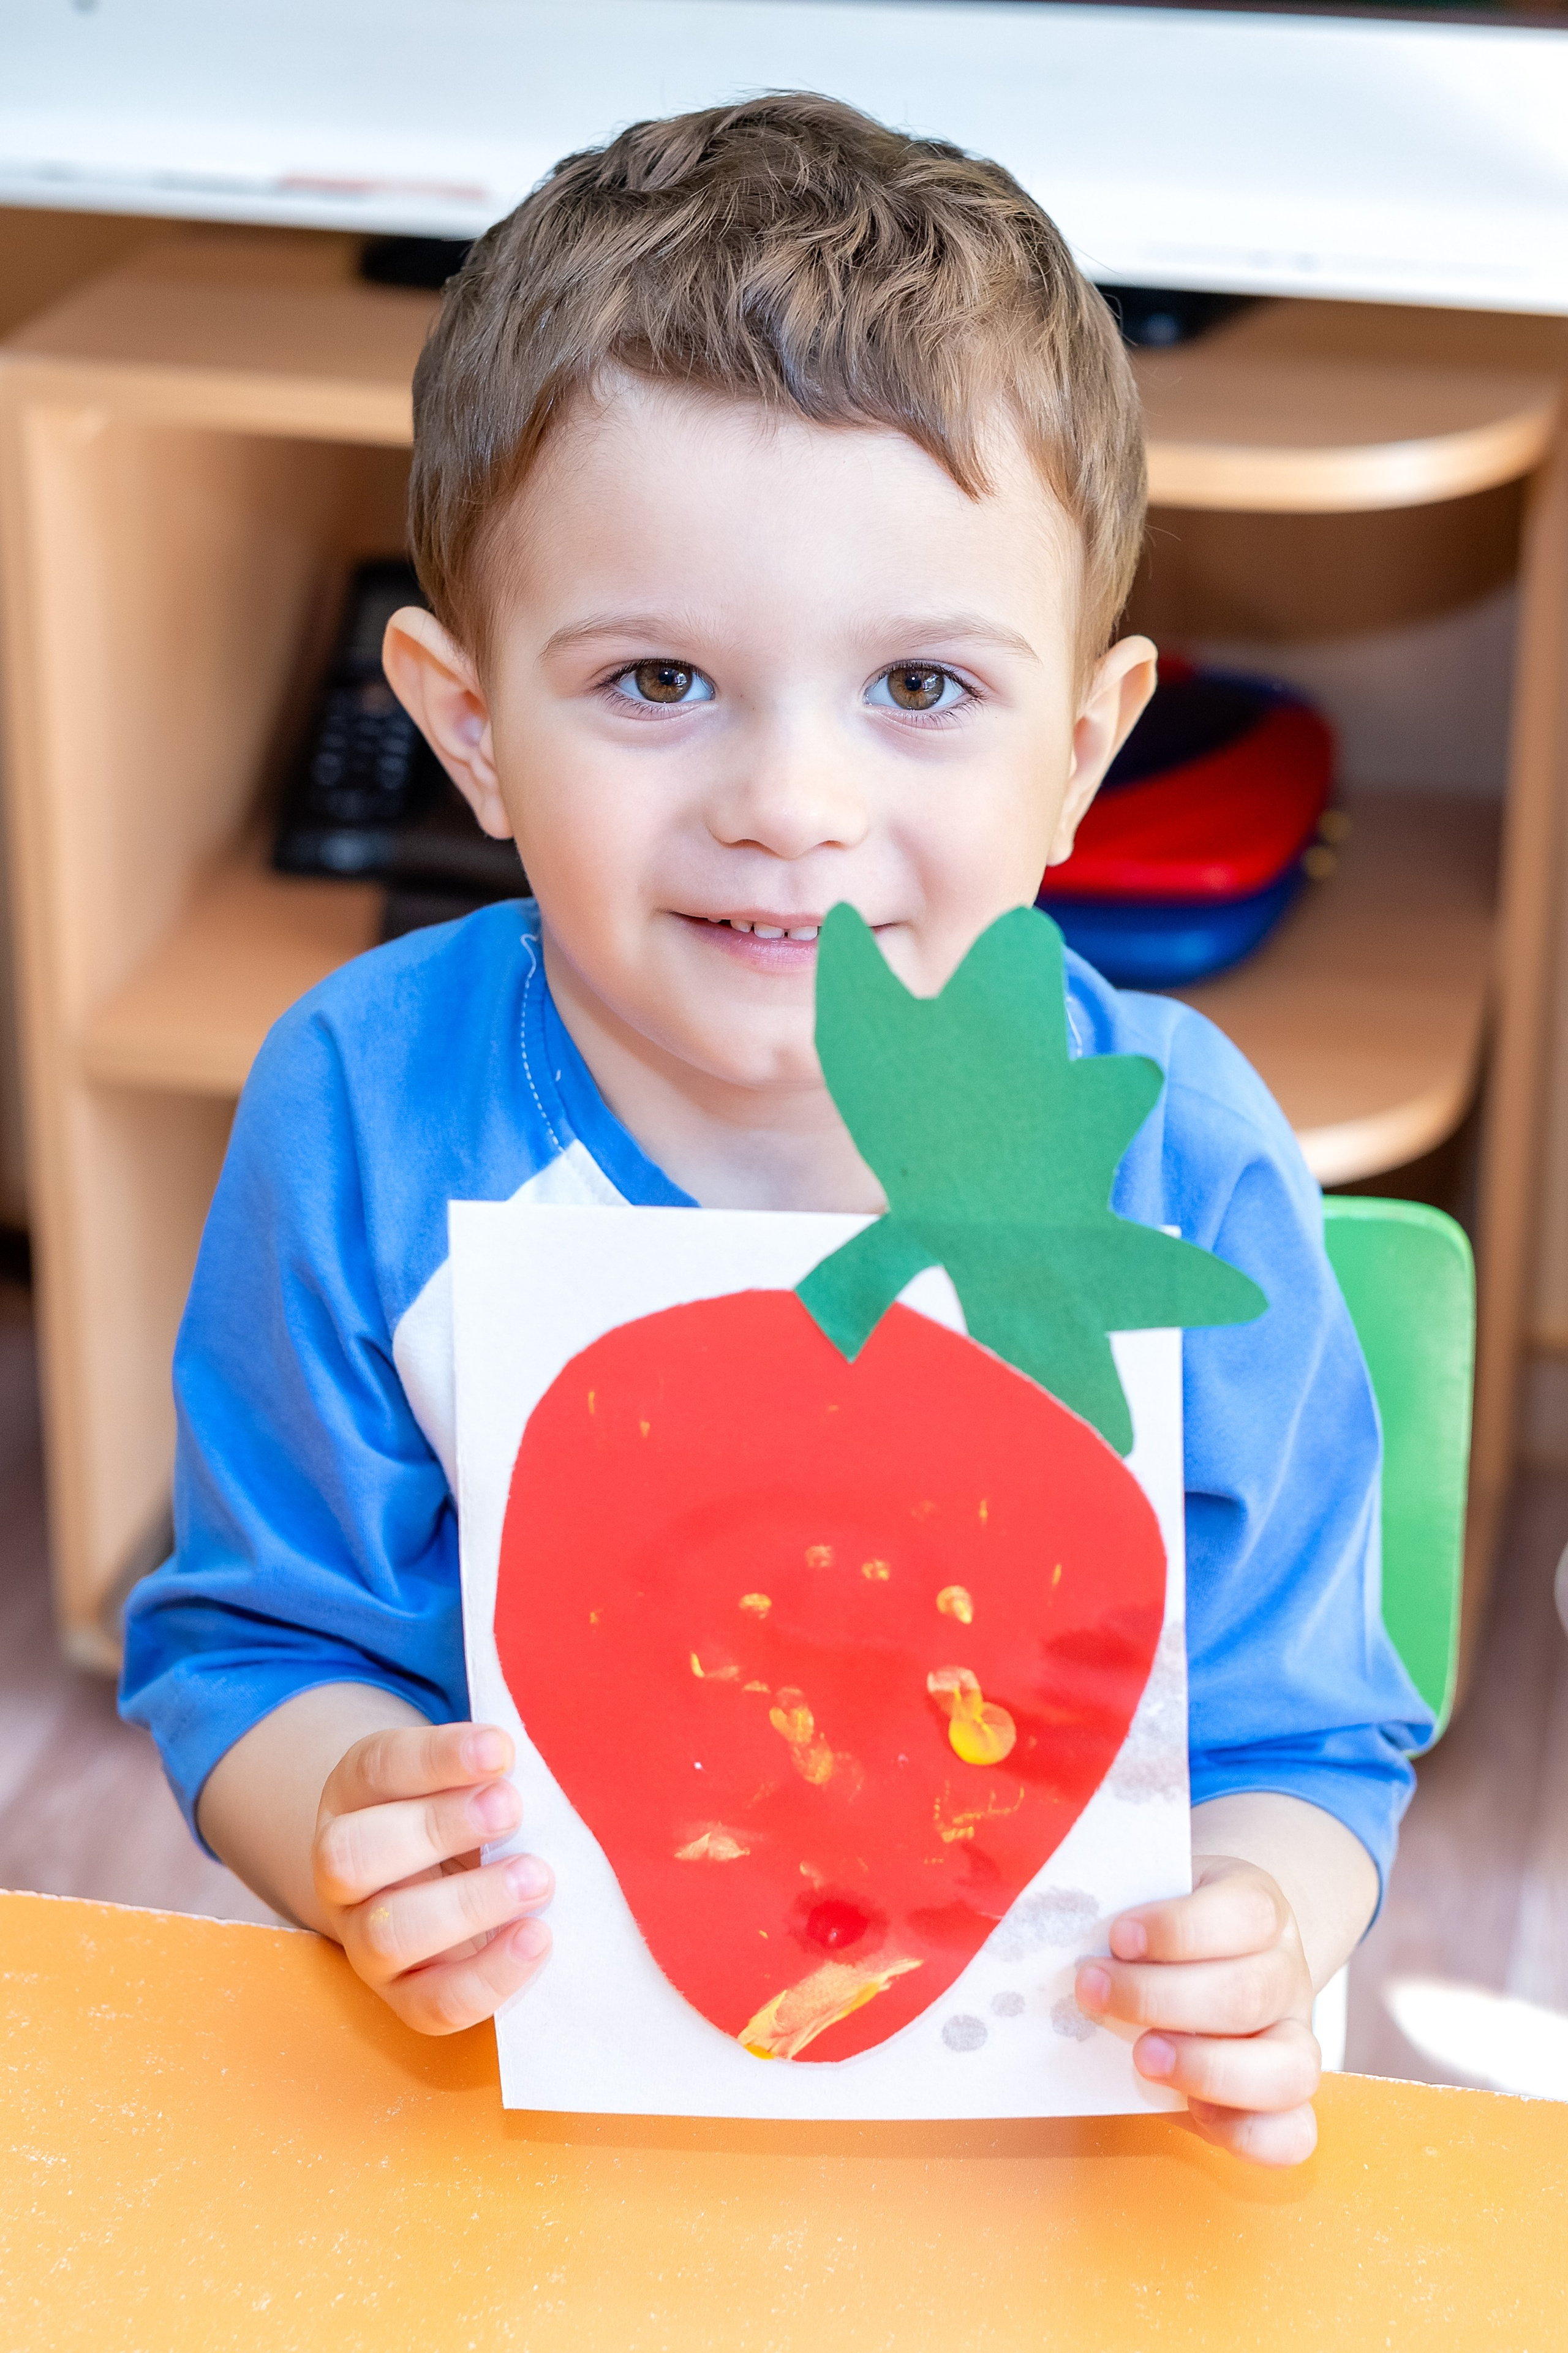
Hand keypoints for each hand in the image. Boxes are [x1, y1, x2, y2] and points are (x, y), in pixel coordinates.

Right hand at [311, 1720, 552, 2034]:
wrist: (443, 1885)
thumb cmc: (469, 1815)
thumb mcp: (466, 1778)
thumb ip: (487, 1770)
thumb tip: (516, 1761)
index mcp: (356, 1795)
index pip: (378, 1768)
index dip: (437, 1758)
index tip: (501, 1750)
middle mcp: (344, 1871)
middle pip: (354, 1855)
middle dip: (436, 1828)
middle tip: (511, 1809)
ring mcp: (365, 1940)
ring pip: (386, 1935)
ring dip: (467, 1904)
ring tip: (536, 1878)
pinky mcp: (403, 1997)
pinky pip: (431, 2004)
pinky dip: (487, 1975)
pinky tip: (537, 1937)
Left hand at [1075, 1854, 1320, 2165]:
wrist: (1219, 1957)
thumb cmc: (1169, 1929)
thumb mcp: (1154, 1899)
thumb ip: (1125, 1914)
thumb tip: (1060, 1930)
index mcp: (1259, 1908)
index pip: (1247, 1912)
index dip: (1181, 1929)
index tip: (1119, 1936)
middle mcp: (1286, 1975)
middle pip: (1249, 1992)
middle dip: (1160, 1999)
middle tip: (1095, 1994)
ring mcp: (1293, 2040)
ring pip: (1288, 2068)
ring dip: (1204, 2068)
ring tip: (1141, 2058)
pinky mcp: (1283, 2102)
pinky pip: (1292, 2134)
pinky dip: (1245, 2132)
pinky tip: (1191, 2111)